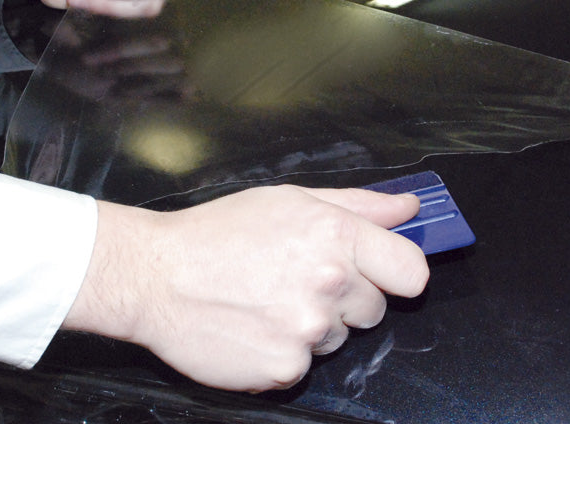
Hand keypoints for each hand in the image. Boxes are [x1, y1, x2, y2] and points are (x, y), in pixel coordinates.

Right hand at [63, 185, 428, 391]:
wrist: (156, 276)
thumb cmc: (218, 232)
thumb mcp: (290, 199)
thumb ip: (359, 205)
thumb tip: (409, 207)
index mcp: (336, 235)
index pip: (412, 271)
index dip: (400, 272)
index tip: (385, 272)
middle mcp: (330, 284)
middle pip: (375, 308)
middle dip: (348, 297)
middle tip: (301, 278)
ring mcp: (308, 331)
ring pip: (339, 337)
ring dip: (315, 324)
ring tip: (269, 299)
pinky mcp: (285, 369)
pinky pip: (305, 364)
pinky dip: (286, 350)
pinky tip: (256, 325)